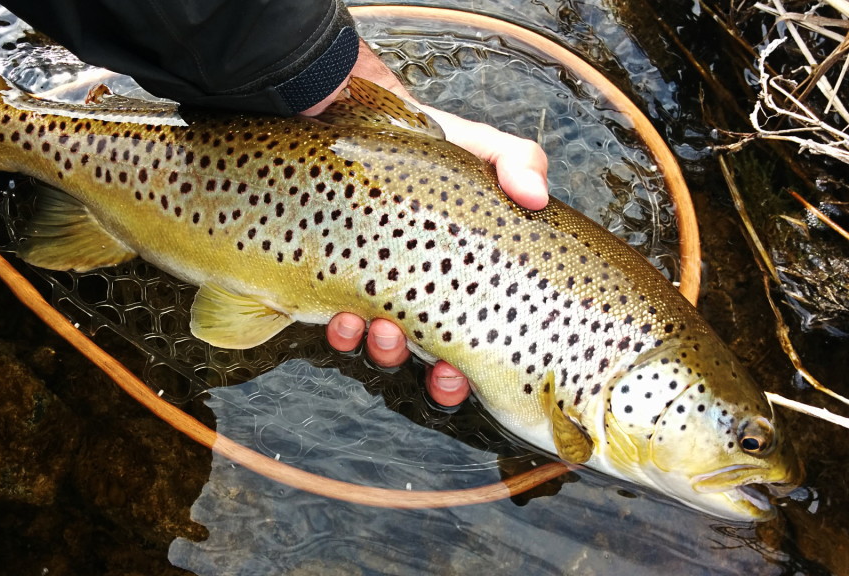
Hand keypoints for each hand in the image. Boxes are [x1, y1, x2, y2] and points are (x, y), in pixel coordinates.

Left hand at [313, 39, 548, 406]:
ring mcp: (370, 289)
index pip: (470, 340)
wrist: (345, 117)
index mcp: (457, 277)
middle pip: (428, 359)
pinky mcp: (328, 279)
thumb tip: (537, 197)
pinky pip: (334, 322)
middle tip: (433, 368)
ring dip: (382, 352)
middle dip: (433, 378)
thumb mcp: (479, 147)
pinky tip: (343, 318)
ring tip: (381, 332)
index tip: (462, 377)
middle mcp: (415, 292)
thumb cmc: (421, 141)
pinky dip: (341, 331)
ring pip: (377, 347)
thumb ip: (518, 162)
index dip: (466, 374)